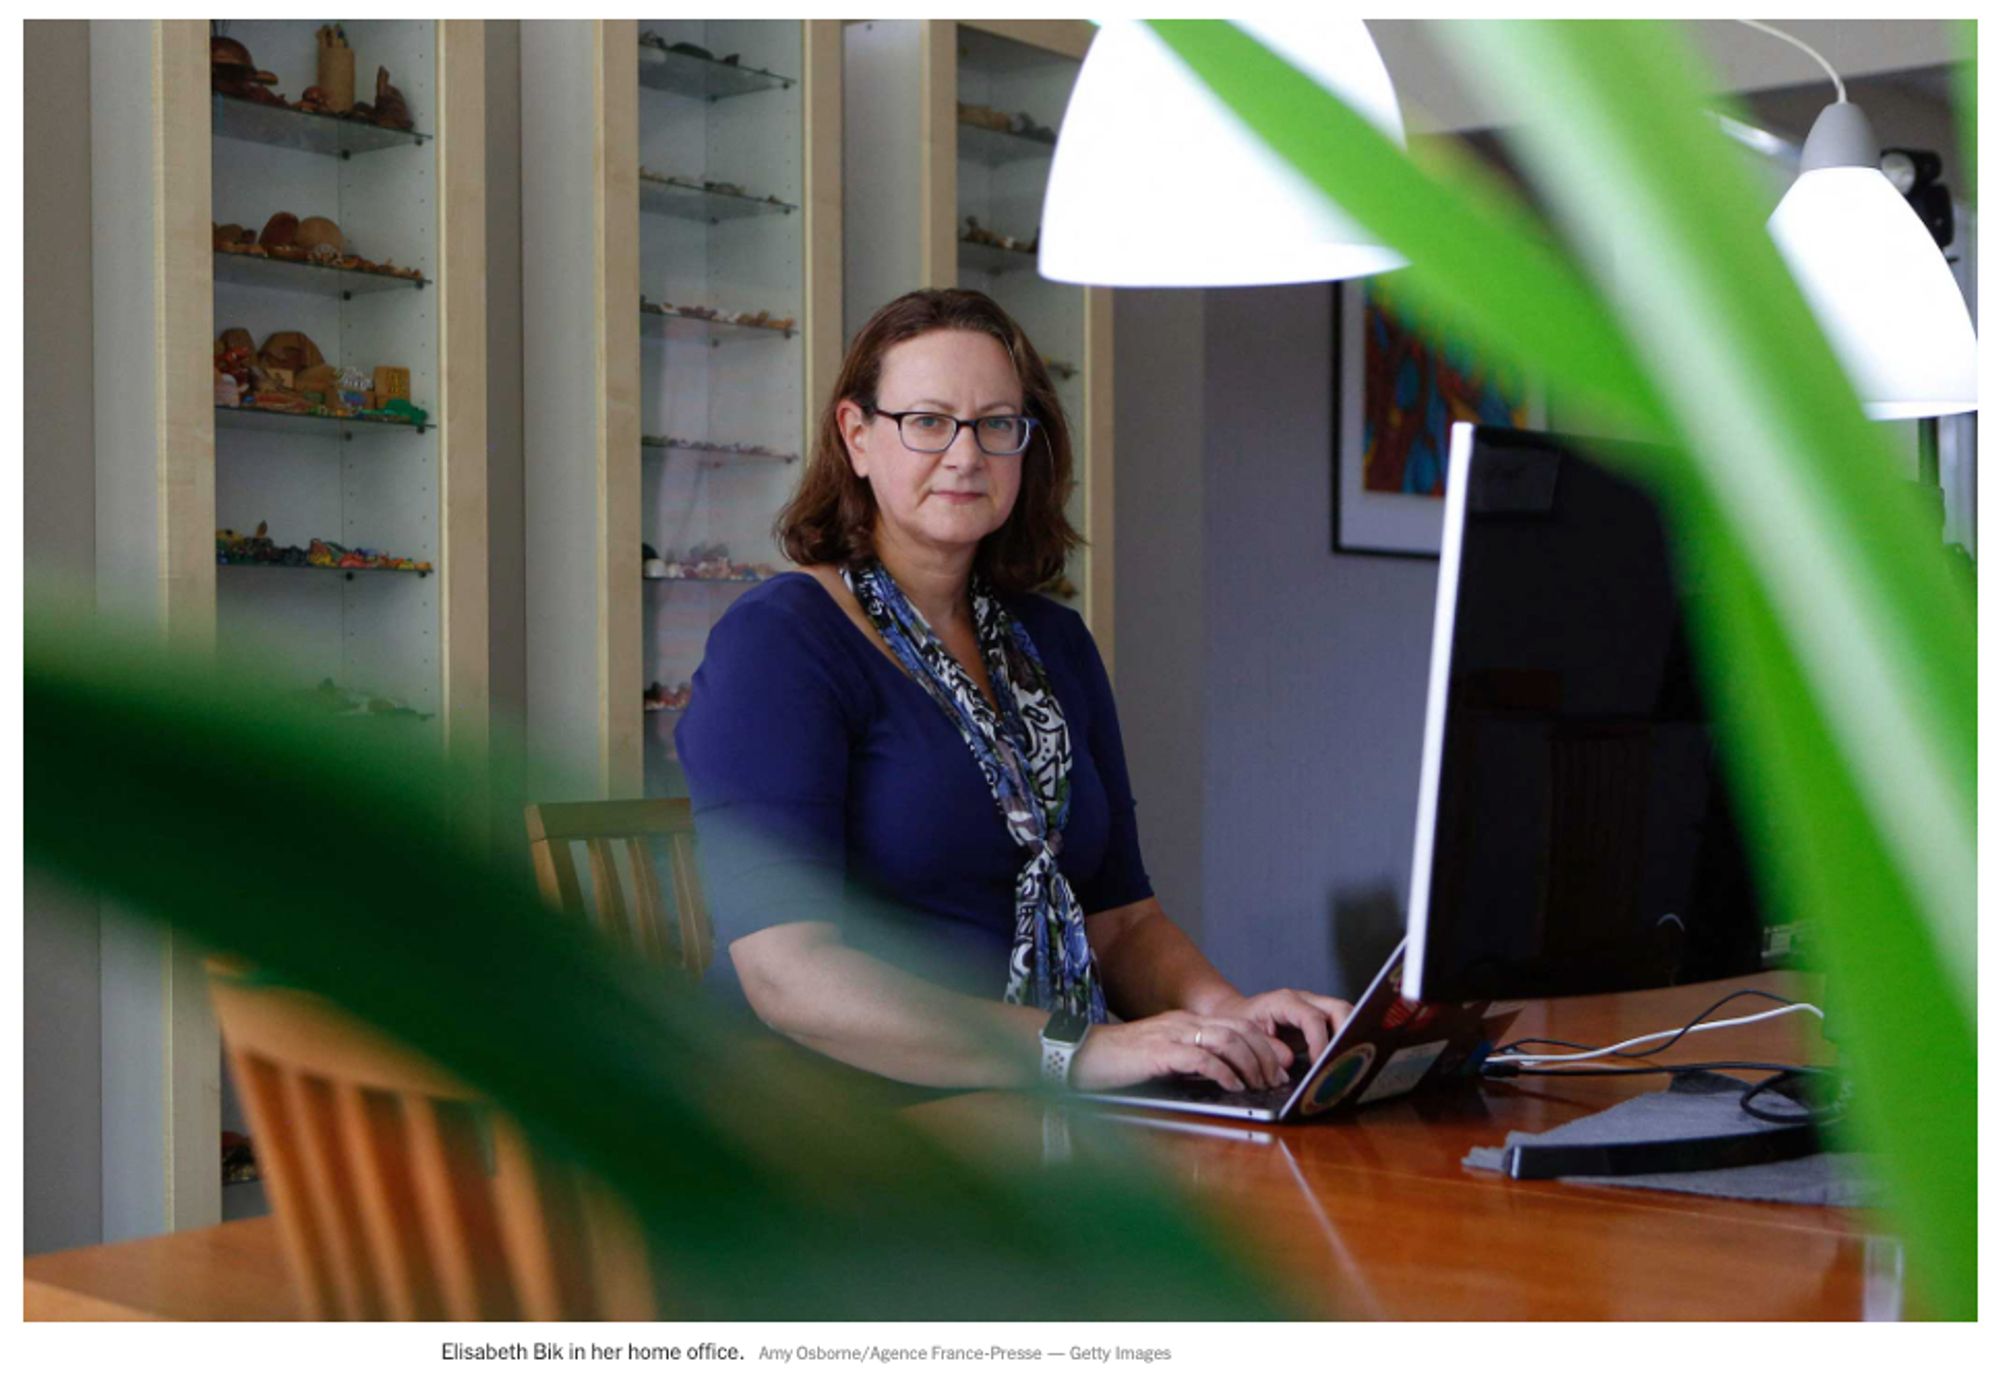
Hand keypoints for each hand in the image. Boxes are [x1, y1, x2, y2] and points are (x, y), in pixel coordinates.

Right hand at [1069, 1011, 1291, 1092]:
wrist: (1082, 1055)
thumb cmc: (1121, 1063)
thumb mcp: (1164, 1059)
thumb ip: (1191, 1062)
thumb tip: (1224, 1080)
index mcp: (1188, 1022)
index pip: (1238, 1025)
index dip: (1265, 1046)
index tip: (1279, 1068)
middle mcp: (1185, 1023)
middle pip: (1241, 1030)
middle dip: (1266, 1056)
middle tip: (1277, 1081)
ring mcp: (1173, 1034)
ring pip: (1228, 1041)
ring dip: (1251, 1065)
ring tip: (1260, 1085)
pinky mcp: (1161, 1051)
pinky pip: (1202, 1058)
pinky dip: (1223, 1073)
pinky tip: (1233, 1087)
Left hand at [1207, 988, 1353, 1067]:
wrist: (1238, 1013)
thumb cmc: (1242, 1023)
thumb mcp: (1248, 1036)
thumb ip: (1268, 1047)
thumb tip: (1290, 1061)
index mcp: (1285, 1002)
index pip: (1312, 1018)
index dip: (1320, 1041)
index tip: (1321, 1063)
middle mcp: (1305, 1000)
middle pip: (1339, 1008)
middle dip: (1348, 1033)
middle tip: (1346, 1060)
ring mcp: (1315, 1007)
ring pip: (1345, 1013)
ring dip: (1351, 1035)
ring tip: (1352, 1060)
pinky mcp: (1320, 1019)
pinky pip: (1341, 1024)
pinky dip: (1347, 1039)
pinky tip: (1347, 1058)